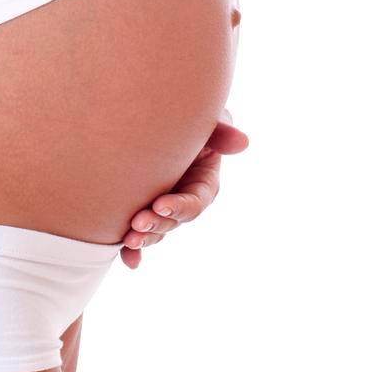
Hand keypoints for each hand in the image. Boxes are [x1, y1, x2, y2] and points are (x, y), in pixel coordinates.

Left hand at [118, 109, 249, 270]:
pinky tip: (128, 261)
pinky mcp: (142, 207)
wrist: (152, 111)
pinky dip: (134, 251)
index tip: (161, 204)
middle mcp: (184, 197)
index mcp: (203, 181)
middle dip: (157, 225)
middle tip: (137, 225)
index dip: (180, 206)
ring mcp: (163, 204)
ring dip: (144, 239)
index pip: (195, 200)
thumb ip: (221, 131)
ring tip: (129, 240)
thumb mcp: (207, 120)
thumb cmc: (185, 114)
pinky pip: (140, 233)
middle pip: (174, 220)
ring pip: (157, 229)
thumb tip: (242, 142)